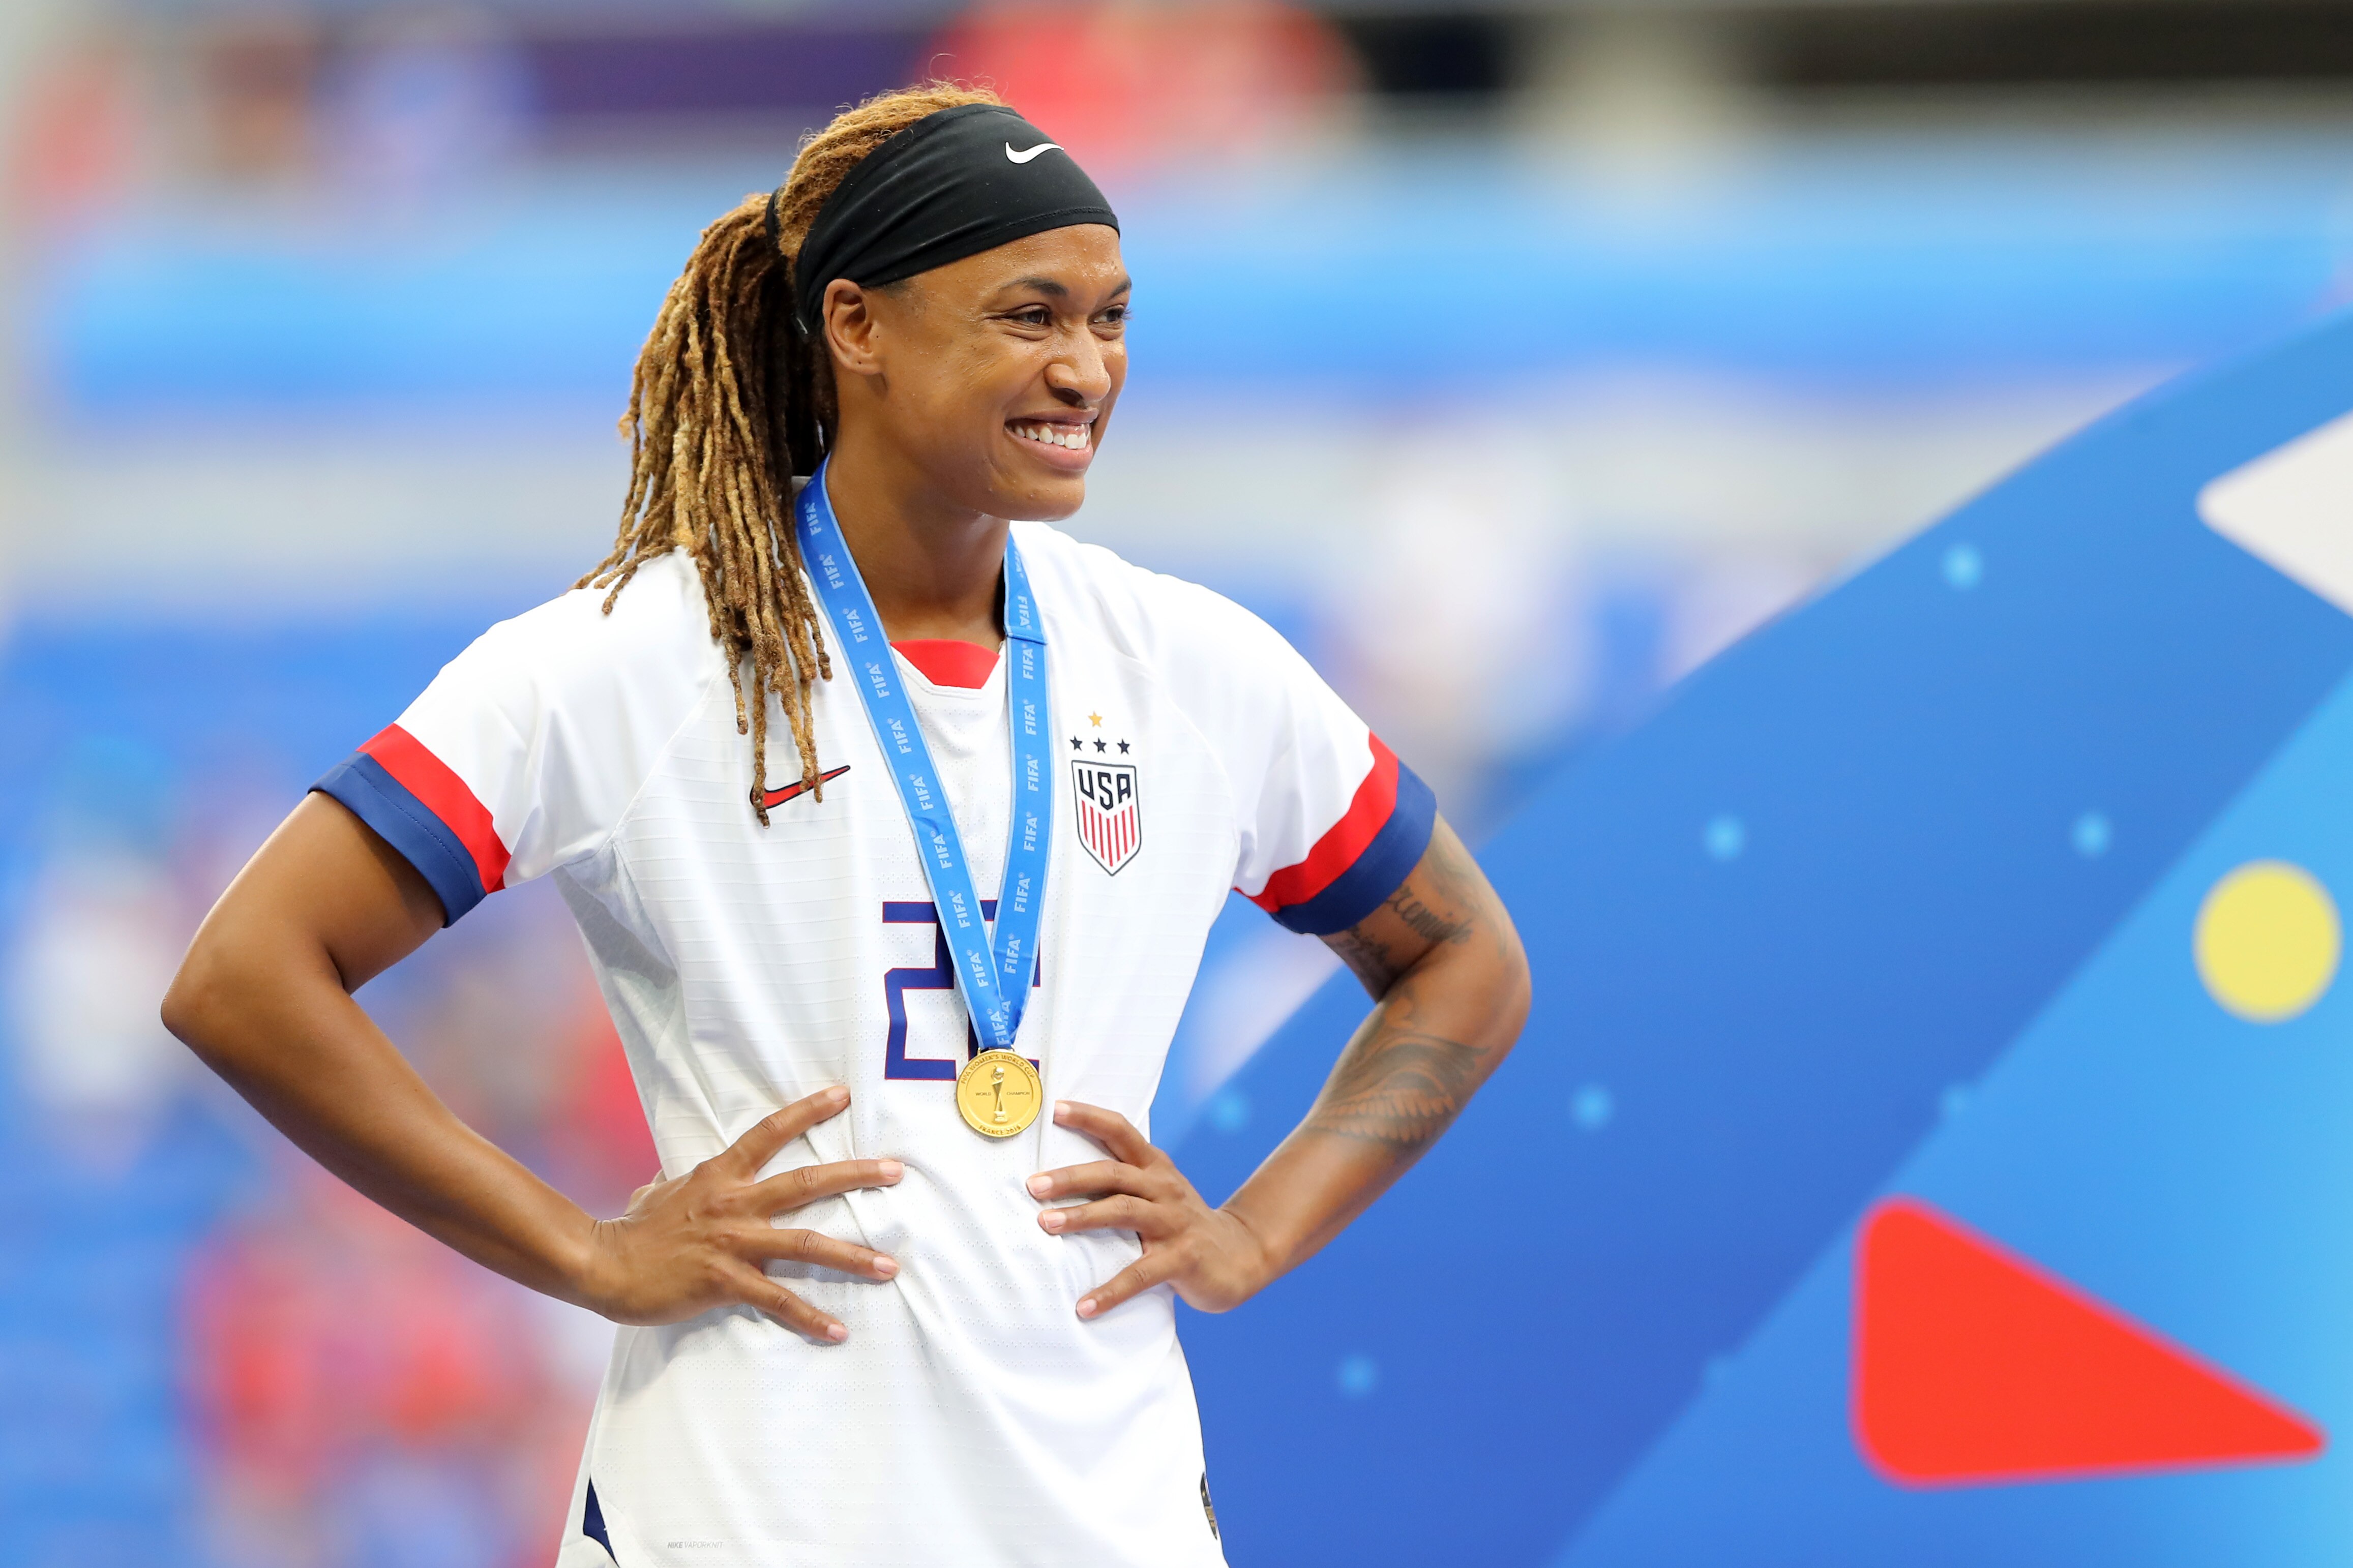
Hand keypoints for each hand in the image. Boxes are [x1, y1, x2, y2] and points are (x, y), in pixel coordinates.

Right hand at [578, 1086, 901, 1341]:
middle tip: (896, 1171)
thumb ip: (679, 1182)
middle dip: (855, 1175)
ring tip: (889, 1266)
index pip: (769, 1132)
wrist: (603, 1265)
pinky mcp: (725, 1281)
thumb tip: (671, 1179)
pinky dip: (809, 1317)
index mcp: (720, 1175)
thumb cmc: (632, 1230)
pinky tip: (837, 1331)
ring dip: (852, 1256)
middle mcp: (734, 1202)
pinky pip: (778, 1300)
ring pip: (806, 1244)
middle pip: (806, 1182)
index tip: (843, 1095)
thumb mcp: (659, 1192)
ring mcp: (733, 1241)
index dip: (807, 1111)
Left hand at [1028, 1101, 1274, 1319]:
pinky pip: (1141, 1274)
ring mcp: (1175, 1222)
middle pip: (1113, 1173)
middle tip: (1033, 1185)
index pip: (1121, 1131)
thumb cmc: (1182, 1224)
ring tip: (1045, 1224)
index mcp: (1155, 1167)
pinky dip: (1110, 1291)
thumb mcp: (1158, 1193)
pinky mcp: (1183, 1258)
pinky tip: (1084, 1306)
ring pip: (1124, 1212)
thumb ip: (1122, 1184)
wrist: (1241, 1256)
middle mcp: (1164, 1188)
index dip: (1090, 1117)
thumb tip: (1058, 1181)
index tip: (1055, 1109)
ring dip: (1082, 1218)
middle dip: (1071, 1177)